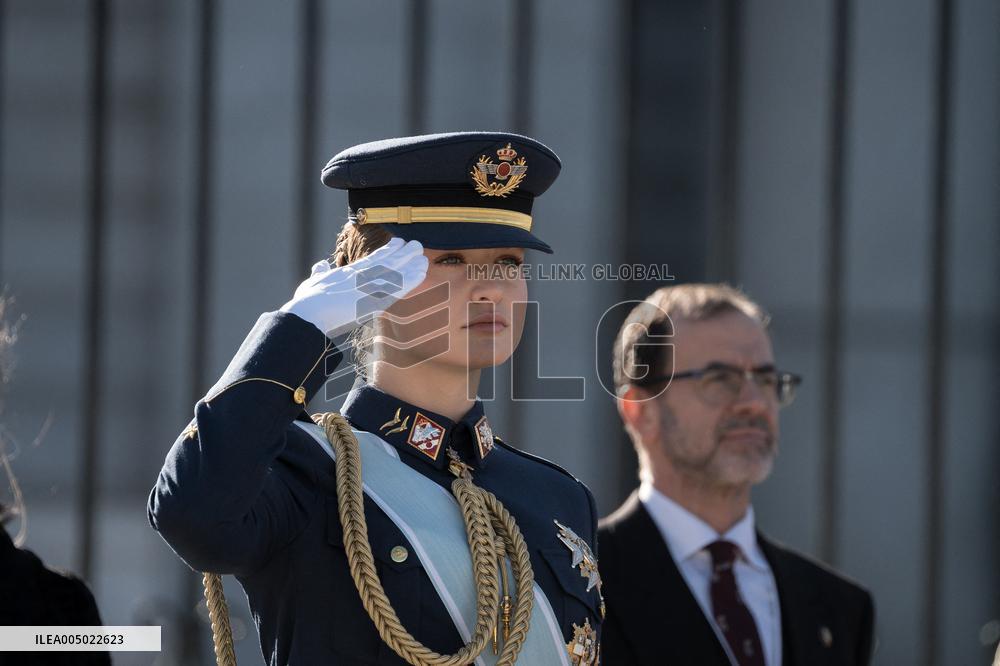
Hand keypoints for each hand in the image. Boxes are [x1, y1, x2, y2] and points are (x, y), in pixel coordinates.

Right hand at [280, 237, 427, 336]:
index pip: (372, 259)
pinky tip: (421, 273)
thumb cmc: (306, 302)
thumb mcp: (311, 283)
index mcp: (348, 273)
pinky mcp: (373, 299)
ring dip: (410, 263)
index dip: (387, 251)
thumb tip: (320, 265)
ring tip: (422, 255)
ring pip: (394, 272)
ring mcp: (367, 286)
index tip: (398, 243)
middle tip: (417, 245)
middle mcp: (360, 277)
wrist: (308, 313)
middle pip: (387, 262)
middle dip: (403, 254)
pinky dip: (410, 280)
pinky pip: (397, 289)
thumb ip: (318, 272)